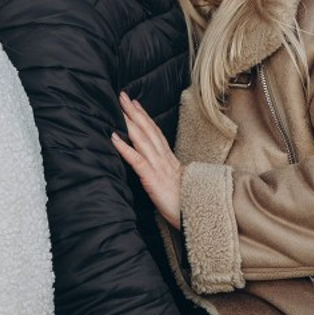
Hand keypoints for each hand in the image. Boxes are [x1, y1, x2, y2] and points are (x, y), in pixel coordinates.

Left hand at [111, 90, 182, 227]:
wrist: (200, 219)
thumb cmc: (187, 204)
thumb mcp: (177, 183)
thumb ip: (167, 171)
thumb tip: (156, 164)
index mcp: (170, 160)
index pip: (156, 133)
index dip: (145, 117)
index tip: (135, 102)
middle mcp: (164, 160)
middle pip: (148, 130)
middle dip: (135, 111)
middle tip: (122, 95)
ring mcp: (159, 168)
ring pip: (142, 139)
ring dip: (129, 121)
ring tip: (118, 107)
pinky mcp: (152, 180)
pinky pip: (137, 160)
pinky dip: (124, 147)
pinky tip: (113, 137)